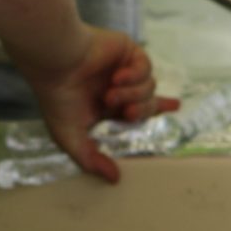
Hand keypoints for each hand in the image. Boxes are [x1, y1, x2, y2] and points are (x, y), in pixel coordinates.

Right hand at [31, 28, 178, 184]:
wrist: (56, 64)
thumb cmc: (58, 98)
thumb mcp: (70, 137)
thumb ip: (91, 160)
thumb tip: (114, 179)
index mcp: (107, 105)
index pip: (140, 108)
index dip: (158, 108)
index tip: (174, 106)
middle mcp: (117, 86)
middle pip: (149, 102)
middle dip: (143, 110)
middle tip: (127, 112)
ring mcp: (123, 67)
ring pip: (149, 87)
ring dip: (132, 94)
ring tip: (110, 93)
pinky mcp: (127, 51)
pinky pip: (146, 67)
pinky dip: (135, 76)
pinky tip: (117, 77)